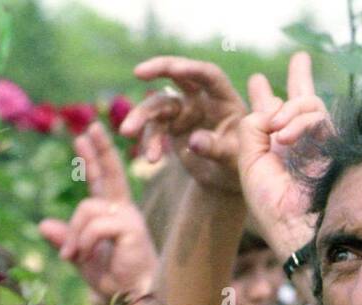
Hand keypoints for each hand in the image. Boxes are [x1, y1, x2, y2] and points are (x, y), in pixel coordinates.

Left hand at [38, 123, 154, 300]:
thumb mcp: (81, 257)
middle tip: (89, 128)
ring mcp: (128, 218)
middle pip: (111, 173)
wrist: (132, 298)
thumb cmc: (113, 280)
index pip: (101, 180)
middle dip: (99, 150)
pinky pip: (94, 225)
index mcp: (113, 214)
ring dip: (74, 235)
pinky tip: (84, 256)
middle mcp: (123, 211)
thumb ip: (67, 239)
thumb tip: (43, 224)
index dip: (92, 158)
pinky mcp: (130, 228)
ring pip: (86, 209)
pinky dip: (84, 242)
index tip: (83, 136)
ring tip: (73, 256)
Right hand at [122, 56, 245, 193]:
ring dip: (141, 116)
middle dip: (158, 69)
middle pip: (178, 74)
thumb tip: (194, 141)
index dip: (192, 70)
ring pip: (158, 103)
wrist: (223, 179)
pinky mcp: (170, 123)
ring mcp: (184, 108)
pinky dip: (149, 140)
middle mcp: (202, 98)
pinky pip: (153, 126)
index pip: (209, 76)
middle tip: (138, 72)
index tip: (175, 69)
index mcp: (224, 99)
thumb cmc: (235, 165)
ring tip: (127, 132)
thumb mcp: (231, 159)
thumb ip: (215, 148)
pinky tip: (151, 158)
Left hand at [236, 52, 330, 260]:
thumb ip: (252, 127)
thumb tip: (272, 105)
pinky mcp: (335, 143)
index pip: (276, 116)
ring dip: (289, 110)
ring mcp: (319, 143)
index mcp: (277, 150)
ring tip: (277, 129)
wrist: (296, 226)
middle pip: (304, 101)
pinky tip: (284, 136)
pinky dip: (298, 121)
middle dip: (300, 78)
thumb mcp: (247, 160)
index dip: (267, 97)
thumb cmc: (270, 203)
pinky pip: (317, 115)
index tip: (259, 82)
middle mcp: (300, 144)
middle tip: (300, 58)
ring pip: (309, 103)